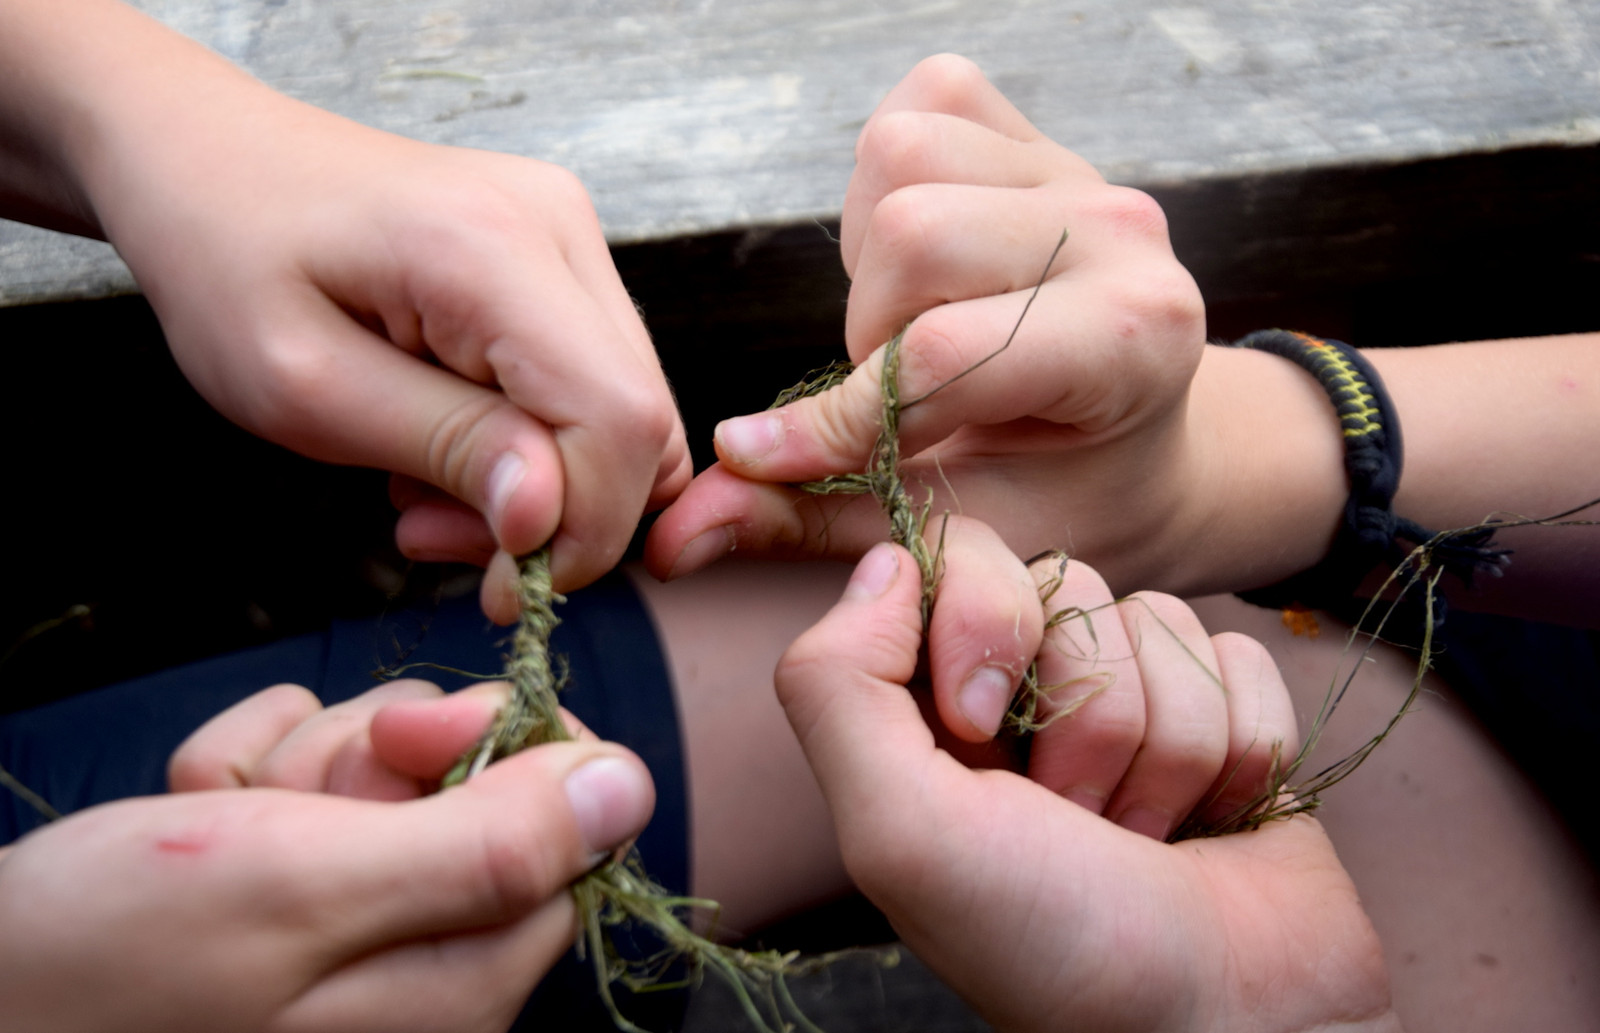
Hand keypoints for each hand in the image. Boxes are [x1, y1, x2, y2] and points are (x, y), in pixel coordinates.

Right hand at [0, 681, 653, 1032]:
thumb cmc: (114, 960)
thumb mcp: (310, 886)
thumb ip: (487, 844)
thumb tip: (630, 787)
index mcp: (461, 978)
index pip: (565, 824)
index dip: (499, 751)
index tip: (412, 740)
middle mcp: (422, 964)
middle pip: (470, 786)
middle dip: (372, 758)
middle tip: (289, 803)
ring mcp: (351, 929)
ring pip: (381, 770)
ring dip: (297, 764)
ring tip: (219, 821)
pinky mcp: (289, 893)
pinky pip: (306, 782)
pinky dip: (245, 776)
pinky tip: (192, 818)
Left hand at [2, 1, 689, 613]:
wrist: (205, 155)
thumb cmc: (225, 261)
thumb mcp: (304, 387)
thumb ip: (442, 448)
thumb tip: (548, 516)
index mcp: (488, 247)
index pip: (619, 419)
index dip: (584, 526)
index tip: (496, 584)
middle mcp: (557, 223)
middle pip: (642, 420)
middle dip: (561, 516)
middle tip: (441, 538)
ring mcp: (568, 230)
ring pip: (630, 410)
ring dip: (548, 485)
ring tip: (427, 490)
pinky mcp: (560, 250)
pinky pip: (596, 380)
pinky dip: (541, 442)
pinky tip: (450, 442)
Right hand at [647, 53, 1232, 594]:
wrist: (1134, 443)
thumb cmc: (1059, 495)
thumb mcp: (956, 528)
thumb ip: (815, 517)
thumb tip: (680, 531)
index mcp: (1134, 338)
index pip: (944, 355)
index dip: (837, 417)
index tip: (769, 460)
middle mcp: (1122, 232)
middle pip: (911, 233)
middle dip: (868, 331)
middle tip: (897, 390)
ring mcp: (1079, 169)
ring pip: (900, 158)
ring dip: (872, 260)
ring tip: (907, 326)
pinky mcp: (1036, 131)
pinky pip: (921, 105)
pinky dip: (887, 184)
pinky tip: (919, 267)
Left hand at [775, 540, 1400, 1032]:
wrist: (1232, 1028)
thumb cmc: (1052, 947)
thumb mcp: (898, 834)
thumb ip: (839, 688)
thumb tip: (884, 561)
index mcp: (933, 711)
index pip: (952, 562)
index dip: (982, 618)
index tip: (980, 726)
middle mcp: (1030, 699)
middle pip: (1070, 583)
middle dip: (1087, 710)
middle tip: (1075, 814)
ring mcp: (1134, 706)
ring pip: (1162, 620)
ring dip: (1169, 745)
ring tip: (1146, 839)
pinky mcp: (1228, 720)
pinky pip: (1239, 658)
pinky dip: (1241, 749)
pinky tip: (1216, 824)